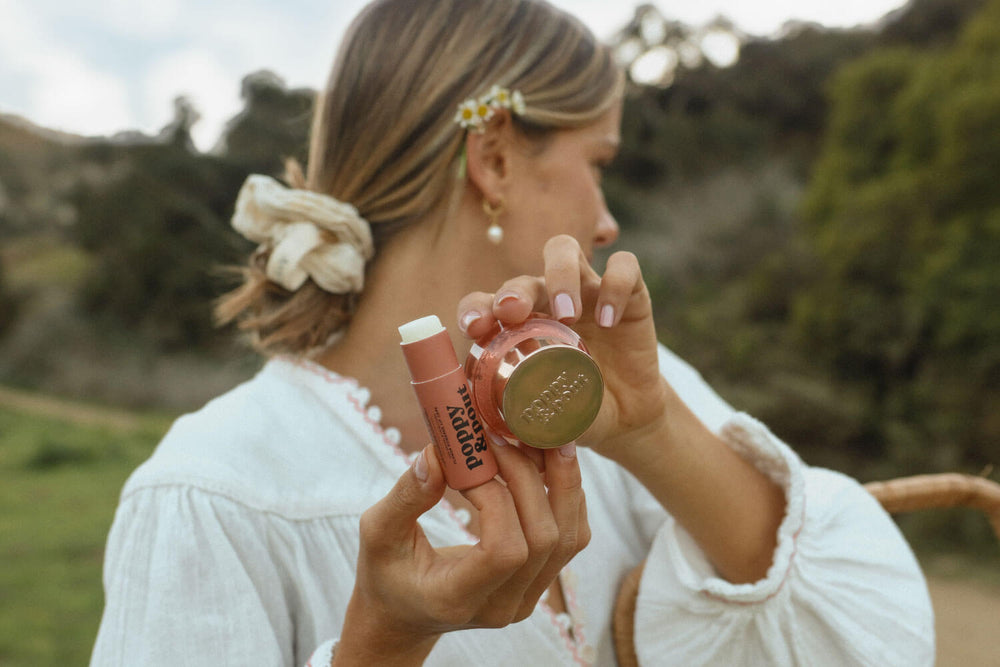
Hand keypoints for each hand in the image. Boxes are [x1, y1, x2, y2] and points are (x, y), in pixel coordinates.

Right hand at [335, 440, 588, 665]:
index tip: (469, 462)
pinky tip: (545, 463)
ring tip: (537, 438)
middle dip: (528, 477)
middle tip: (501, 437)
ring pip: (569, 537)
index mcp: (457, 598)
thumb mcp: (378, 533)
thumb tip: (437, 453)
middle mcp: (502, 606)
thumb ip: (406, 497)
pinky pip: (572, 536)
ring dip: (561, 481)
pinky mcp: (541, 582)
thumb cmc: (386, 572)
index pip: (503, 551)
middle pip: (543, 538)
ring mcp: (527, 598)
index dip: (496, 498)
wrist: (406, 612)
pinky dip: (567, 494)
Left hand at [457, 235, 670, 459]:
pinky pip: (624, 268)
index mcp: (516, 327)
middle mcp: (546, 301)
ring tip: (566, 314)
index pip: (485, 303)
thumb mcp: (544, 420)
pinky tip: (611, 321)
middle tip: (514, 313)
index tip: (474, 328)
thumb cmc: (575, 413)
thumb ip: (520, 421)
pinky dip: (616, 287)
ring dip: (559, 275)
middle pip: (523, 275)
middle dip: (514, 290)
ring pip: (564, 251)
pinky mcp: (629, 294)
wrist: (625, 419)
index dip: (475, 308)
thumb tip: (491, 432)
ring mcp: (586, 292)